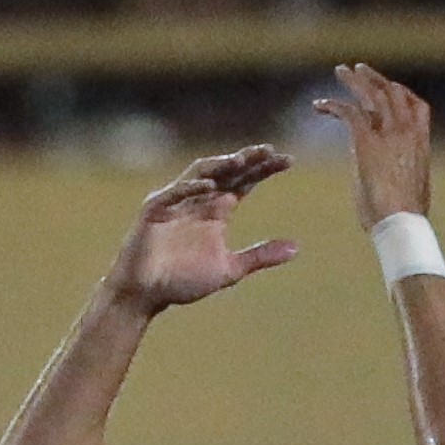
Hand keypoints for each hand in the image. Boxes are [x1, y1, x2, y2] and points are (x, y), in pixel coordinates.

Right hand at [105, 145, 298, 312]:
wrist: (147, 294)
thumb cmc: (183, 281)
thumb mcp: (230, 269)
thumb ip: (260, 256)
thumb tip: (297, 249)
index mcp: (216, 210)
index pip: (244, 181)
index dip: (264, 169)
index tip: (289, 161)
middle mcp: (198, 199)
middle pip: (226, 171)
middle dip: (247, 159)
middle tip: (270, 150)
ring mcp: (175, 201)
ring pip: (199, 173)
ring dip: (220, 165)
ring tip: (242, 159)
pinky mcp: (154, 210)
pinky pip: (173, 193)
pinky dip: (191, 187)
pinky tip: (210, 185)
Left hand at [314, 63, 430, 231]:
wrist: (401, 222)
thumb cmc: (407, 217)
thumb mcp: (414, 189)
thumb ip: (406, 173)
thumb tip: (398, 179)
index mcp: (421, 142)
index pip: (417, 105)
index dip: (402, 93)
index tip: (391, 88)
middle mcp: (406, 131)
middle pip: (392, 92)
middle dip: (375, 79)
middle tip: (360, 69)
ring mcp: (387, 133)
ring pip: (370, 94)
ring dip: (354, 81)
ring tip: (340, 72)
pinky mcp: (365, 141)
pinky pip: (347, 112)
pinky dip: (332, 105)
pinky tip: (319, 106)